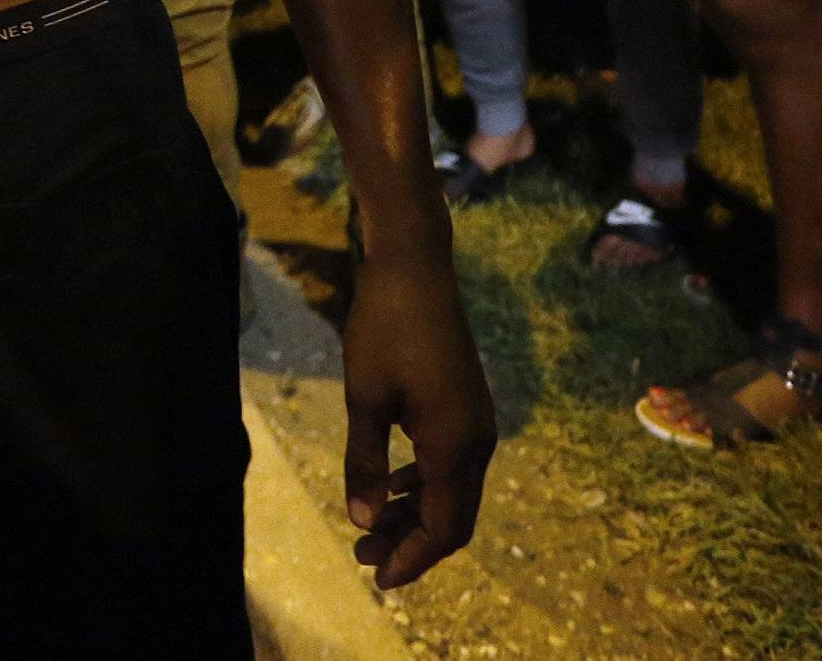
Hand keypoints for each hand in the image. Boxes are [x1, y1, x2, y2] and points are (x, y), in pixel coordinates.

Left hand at [342, 252, 494, 588]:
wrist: (414, 265)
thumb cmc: (384, 327)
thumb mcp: (365, 398)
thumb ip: (366, 463)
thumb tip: (364, 521)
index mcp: (455, 445)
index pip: (443, 529)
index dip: (411, 558)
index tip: (377, 577)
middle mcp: (477, 440)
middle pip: (453, 517)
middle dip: (411, 543)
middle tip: (363, 556)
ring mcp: (477, 421)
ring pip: (452, 490)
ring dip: (415, 513)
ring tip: (370, 526)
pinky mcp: (467, 403)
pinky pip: (451, 462)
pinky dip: (423, 482)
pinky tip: (392, 484)